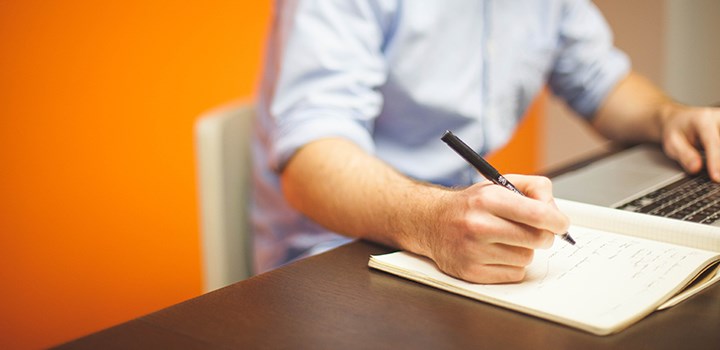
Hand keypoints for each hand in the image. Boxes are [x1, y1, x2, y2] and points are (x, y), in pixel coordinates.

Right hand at [424, 175, 568, 283]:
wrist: (432, 221)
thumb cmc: (471, 205)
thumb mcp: (499, 184)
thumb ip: (534, 189)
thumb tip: (555, 211)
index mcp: (488, 199)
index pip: (537, 214)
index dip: (557, 221)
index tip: (561, 224)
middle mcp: (478, 225)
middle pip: (537, 239)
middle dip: (543, 235)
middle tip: (535, 231)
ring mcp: (473, 251)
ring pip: (526, 258)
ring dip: (523, 250)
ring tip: (506, 240)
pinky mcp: (471, 272)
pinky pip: (514, 274)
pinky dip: (512, 265)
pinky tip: (497, 253)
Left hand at [660, 105, 719, 181]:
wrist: (680, 120)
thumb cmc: (676, 131)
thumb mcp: (672, 143)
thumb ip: (684, 155)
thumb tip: (695, 168)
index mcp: (703, 120)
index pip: (712, 142)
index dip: (715, 162)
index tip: (716, 178)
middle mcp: (719, 119)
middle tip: (717, 179)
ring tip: (717, 175)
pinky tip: (719, 168)